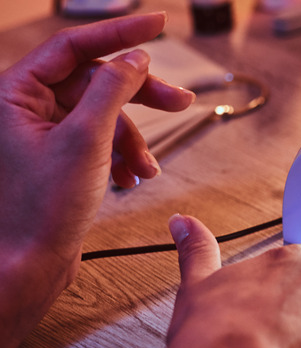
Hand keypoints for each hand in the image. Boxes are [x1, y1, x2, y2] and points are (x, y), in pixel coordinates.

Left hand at [0, 13, 193, 347]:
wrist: (30, 264)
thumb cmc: (42, 208)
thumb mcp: (86, 139)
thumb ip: (112, 89)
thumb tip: (135, 58)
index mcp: (15, 94)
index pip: (74, 46)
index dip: (120, 33)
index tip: (159, 22)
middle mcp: (25, 108)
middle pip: (95, 80)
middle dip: (139, 97)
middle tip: (179, 101)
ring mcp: (43, 133)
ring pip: (103, 114)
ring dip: (133, 138)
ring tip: (146, 168)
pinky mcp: (59, 156)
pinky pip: (100, 139)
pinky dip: (121, 155)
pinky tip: (130, 178)